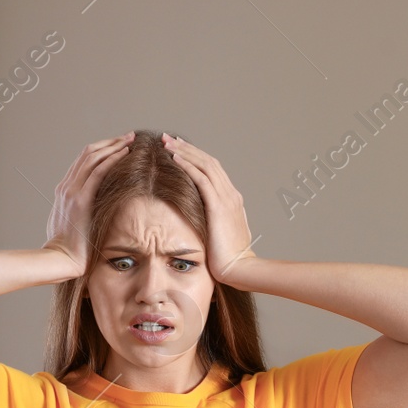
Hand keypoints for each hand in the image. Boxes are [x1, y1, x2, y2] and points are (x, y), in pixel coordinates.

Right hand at [43, 131, 135, 278]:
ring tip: (130, 139)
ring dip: (113, 146)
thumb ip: (81, 213)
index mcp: (64, 190)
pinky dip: (111, 159)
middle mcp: (67, 186)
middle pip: (88, 154)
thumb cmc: (69, 249)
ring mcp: (72, 191)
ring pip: (93, 158)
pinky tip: (124, 153)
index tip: (118, 145)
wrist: (60, 259)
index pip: (83, 161)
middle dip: (110, 142)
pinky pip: (98, 172)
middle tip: (128, 136)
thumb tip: (95, 214)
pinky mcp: (81, 200)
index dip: (102, 150)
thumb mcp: (73, 225)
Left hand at [162, 134, 257, 284]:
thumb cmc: (227, 259)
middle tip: (168, 138)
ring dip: (185, 151)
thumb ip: (209, 223)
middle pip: (208, 162)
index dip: (195, 157)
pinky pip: (201, 179)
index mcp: (232, 200)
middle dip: (187, 148)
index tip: (178, 149)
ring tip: (167, 142)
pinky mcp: (219, 206)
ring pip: (205, 165)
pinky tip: (175, 157)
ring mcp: (226, 198)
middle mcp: (231, 194)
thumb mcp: (218, 235)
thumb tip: (195, 221)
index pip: (213, 170)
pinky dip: (188, 165)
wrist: (239, 269)